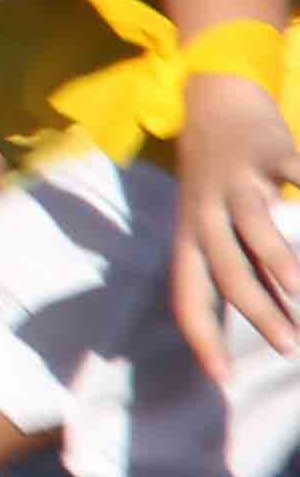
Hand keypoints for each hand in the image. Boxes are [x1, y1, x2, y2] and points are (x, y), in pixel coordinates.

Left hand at [175, 75, 299, 373]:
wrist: (215, 98)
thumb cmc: (220, 180)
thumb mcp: (215, 224)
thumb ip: (240, 268)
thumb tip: (271, 319)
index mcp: (190, 235)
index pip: (187, 295)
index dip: (202, 336)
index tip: (222, 377)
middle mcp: (205, 211)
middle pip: (224, 269)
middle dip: (257, 311)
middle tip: (287, 346)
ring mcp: (237, 181)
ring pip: (252, 226)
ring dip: (278, 260)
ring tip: (297, 288)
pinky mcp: (269, 151)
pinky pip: (298, 176)